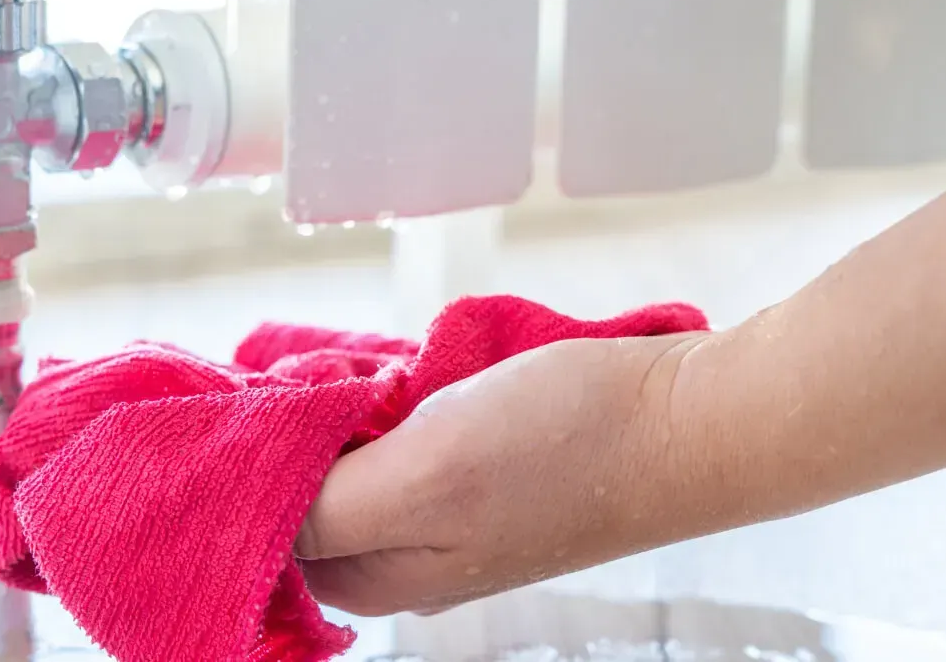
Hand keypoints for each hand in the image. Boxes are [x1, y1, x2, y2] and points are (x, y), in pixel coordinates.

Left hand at [294, 333, 713, 616]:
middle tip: (312, 376)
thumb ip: (329, 506)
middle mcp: (412, 555)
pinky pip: (410, 438)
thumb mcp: (424, 475)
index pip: (274, 538)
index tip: (253, 408)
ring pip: (359, 462)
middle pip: (313, 498)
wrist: (693, 419)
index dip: (254, 473)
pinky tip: (410, 371)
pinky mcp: (488, 469)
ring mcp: (453, 512)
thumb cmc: (567, 447)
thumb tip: (253, 505)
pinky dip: (395, 400)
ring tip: (366, 370)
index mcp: (385, 576)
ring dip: (348, 412)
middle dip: (300, 435)